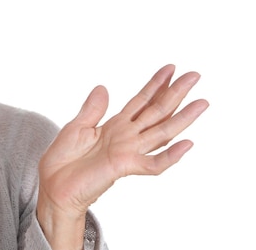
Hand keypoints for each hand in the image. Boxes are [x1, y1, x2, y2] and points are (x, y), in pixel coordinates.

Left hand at [36, 64, 207, 248]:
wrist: (54, 186)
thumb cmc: (63, 161)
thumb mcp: (76, 127)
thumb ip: (93, 109)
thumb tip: (103, 87)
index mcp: (115, 126)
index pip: (141, 102)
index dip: (155, 85)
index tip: (171, 68)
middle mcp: (126, 137)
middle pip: (157, 111)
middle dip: (176, 93)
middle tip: (195, 76)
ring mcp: (128, 152)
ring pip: (162, 132)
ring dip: (183, 118)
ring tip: (202, 103)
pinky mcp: (124, 167)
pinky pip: (152, 163)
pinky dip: (170, 156)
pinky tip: (186, 144)